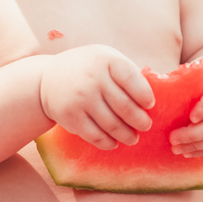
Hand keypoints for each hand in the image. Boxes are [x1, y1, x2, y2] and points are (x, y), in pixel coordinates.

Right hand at [38, 45, 154, 149]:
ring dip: (127, 135)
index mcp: (107, 61)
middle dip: (140, 120)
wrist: (47, 79)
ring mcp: (81, 99)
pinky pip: (95, 135)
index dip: (145, 95)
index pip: (132, 80)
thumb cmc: (88, 69)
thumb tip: (155, 95)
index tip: (151, 105)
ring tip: (133, 138)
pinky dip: (107, 142)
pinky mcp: (71, 117)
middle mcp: (93, 78)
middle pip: (125, 106)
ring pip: (112, 124)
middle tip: (146, 126)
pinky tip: (114, 143)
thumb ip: (126, 72)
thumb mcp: (106, 59)